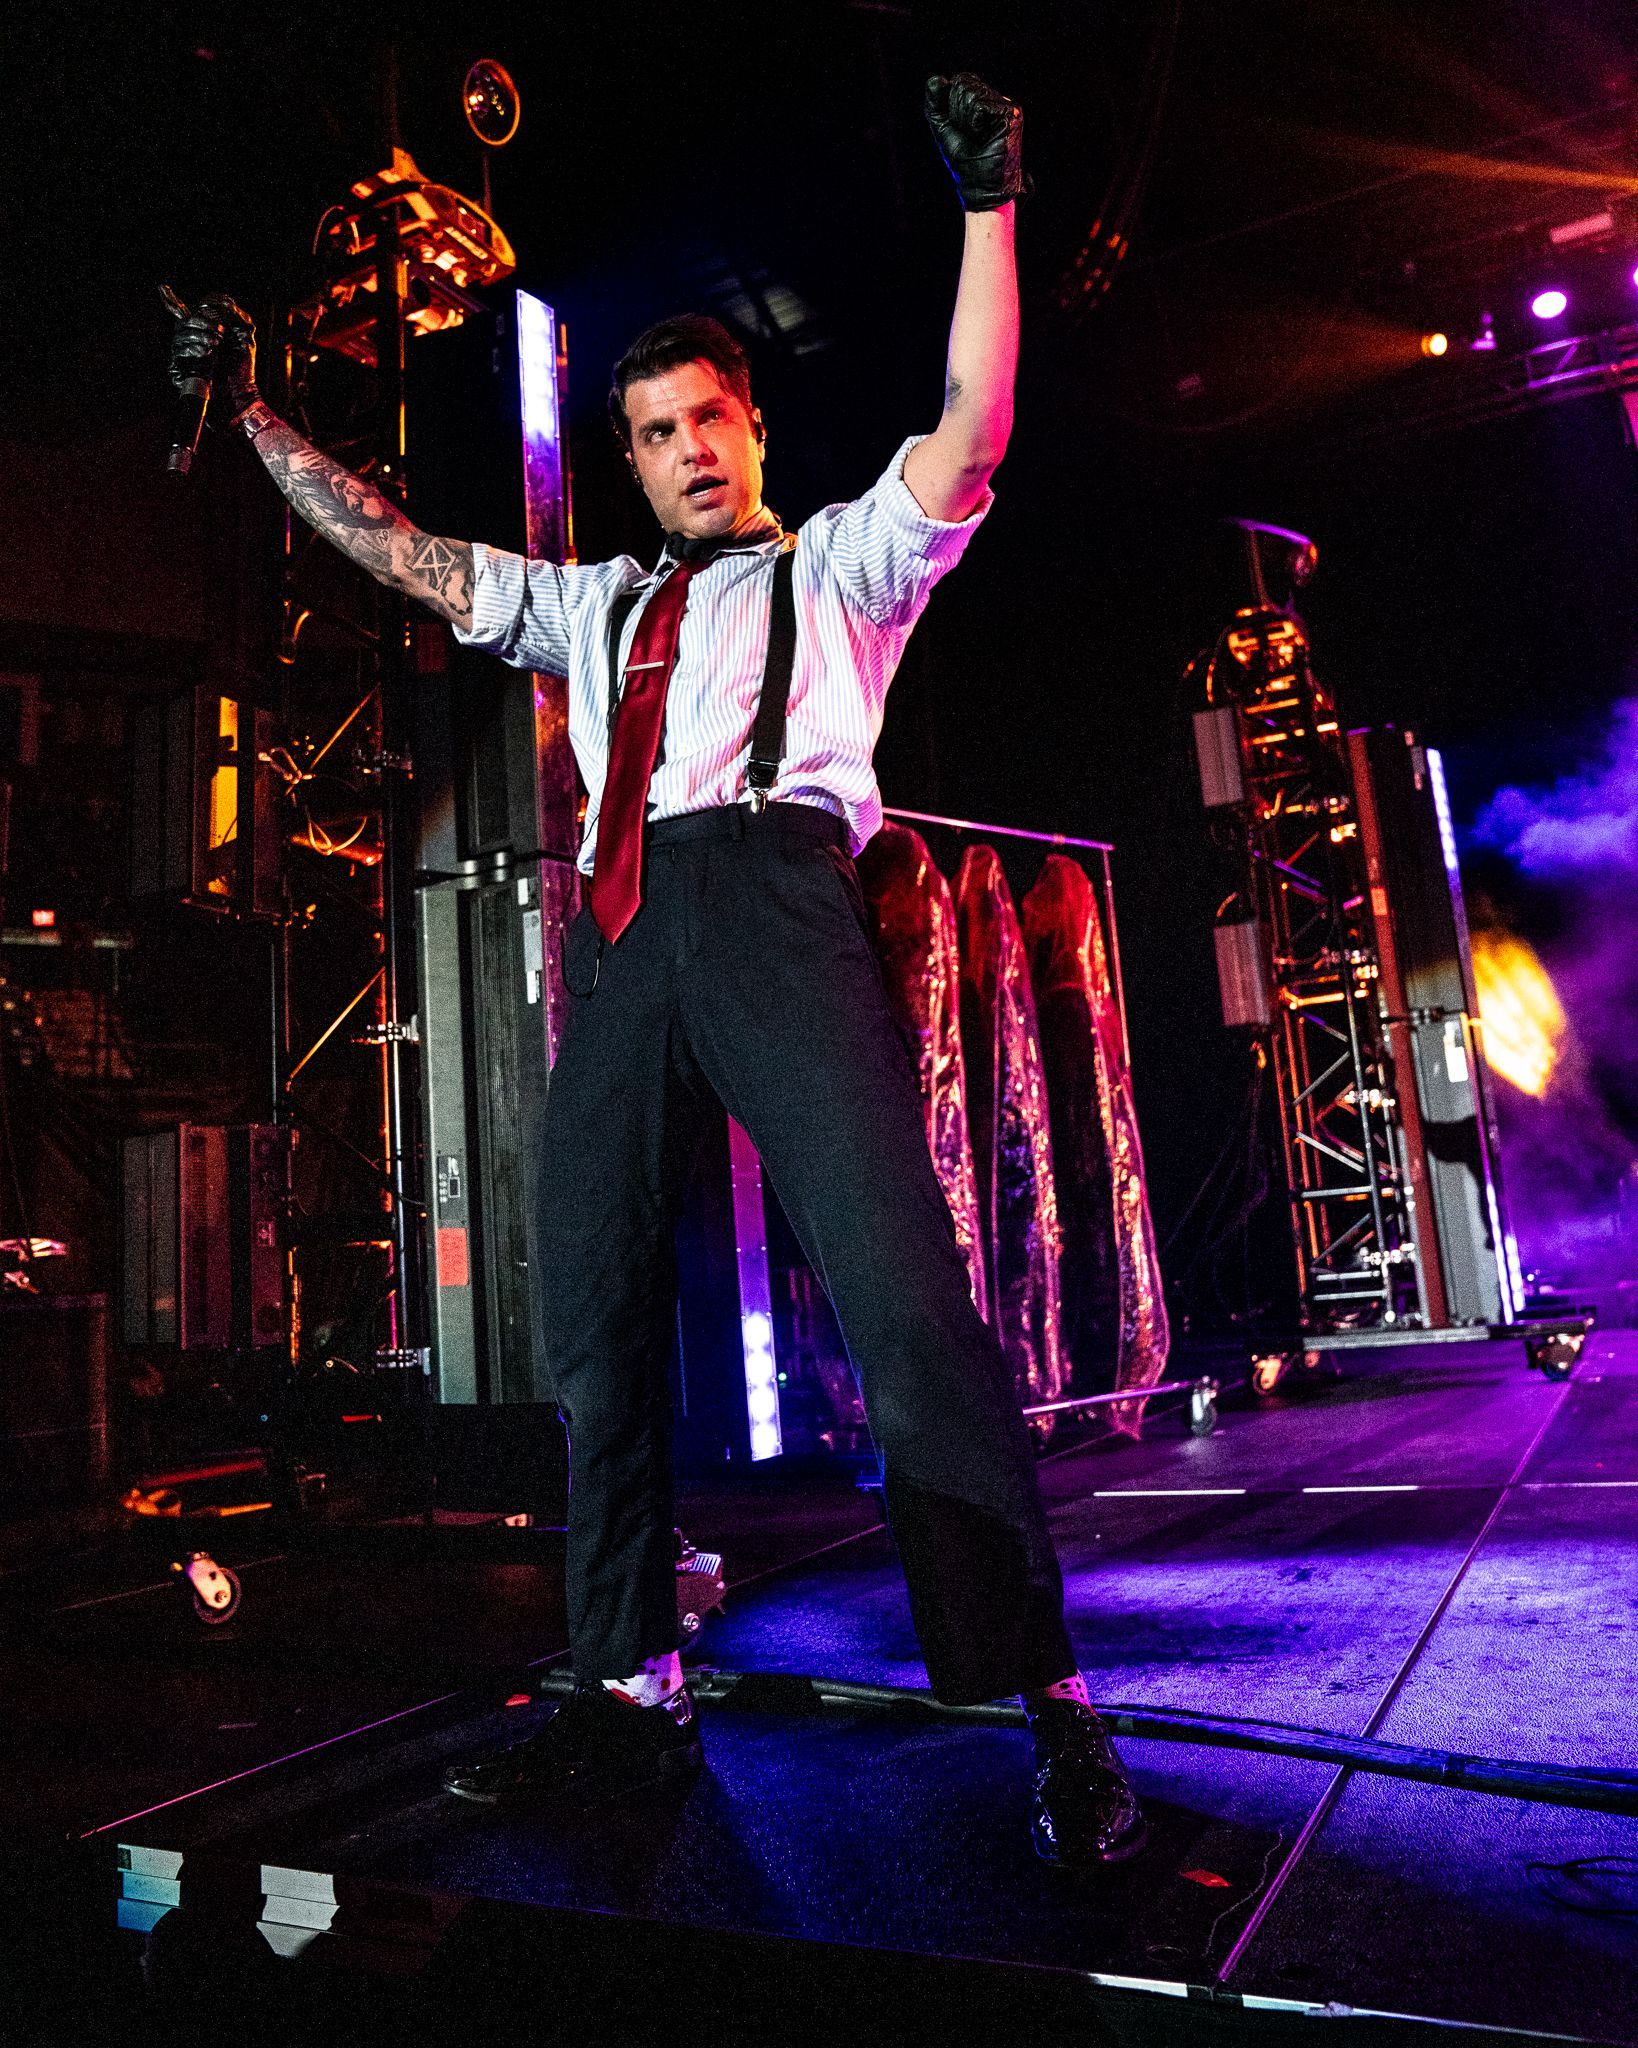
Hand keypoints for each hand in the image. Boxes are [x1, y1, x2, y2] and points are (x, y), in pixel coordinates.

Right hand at [164, 290, 258, 420]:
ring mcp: (182, 355)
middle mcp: (189, 341)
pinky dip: (193, 350)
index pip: (179, 310)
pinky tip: (206, 354)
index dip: (168, 299)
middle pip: (183, 321)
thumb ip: (237, 316)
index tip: (162, 287)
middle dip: (202, 322)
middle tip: (219, 332)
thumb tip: (223, 302)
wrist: (238, 395)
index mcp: (201, 330)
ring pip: (180, 335)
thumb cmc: (241, 369)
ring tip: (216, 346)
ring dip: (200, 336)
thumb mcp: (245, 338)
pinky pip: (178, 353)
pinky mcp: (178, 369)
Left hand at [924, 73, 1025, 212]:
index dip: (952, 104)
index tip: (961, 128)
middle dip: (958, 113)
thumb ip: (935, 103)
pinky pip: (979, 106)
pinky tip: (984, 136)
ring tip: (978, 137)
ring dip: (965, 120)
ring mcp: (1007, 105)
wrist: (982, 187)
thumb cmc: (964, 161)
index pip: (962, 81)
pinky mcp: (1011, 113)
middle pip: (965, 84)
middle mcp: (997, 100)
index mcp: (984, 100)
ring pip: (972, 94)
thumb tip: (937, 79)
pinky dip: (974, 124)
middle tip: (970, 136)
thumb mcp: (943, 128)